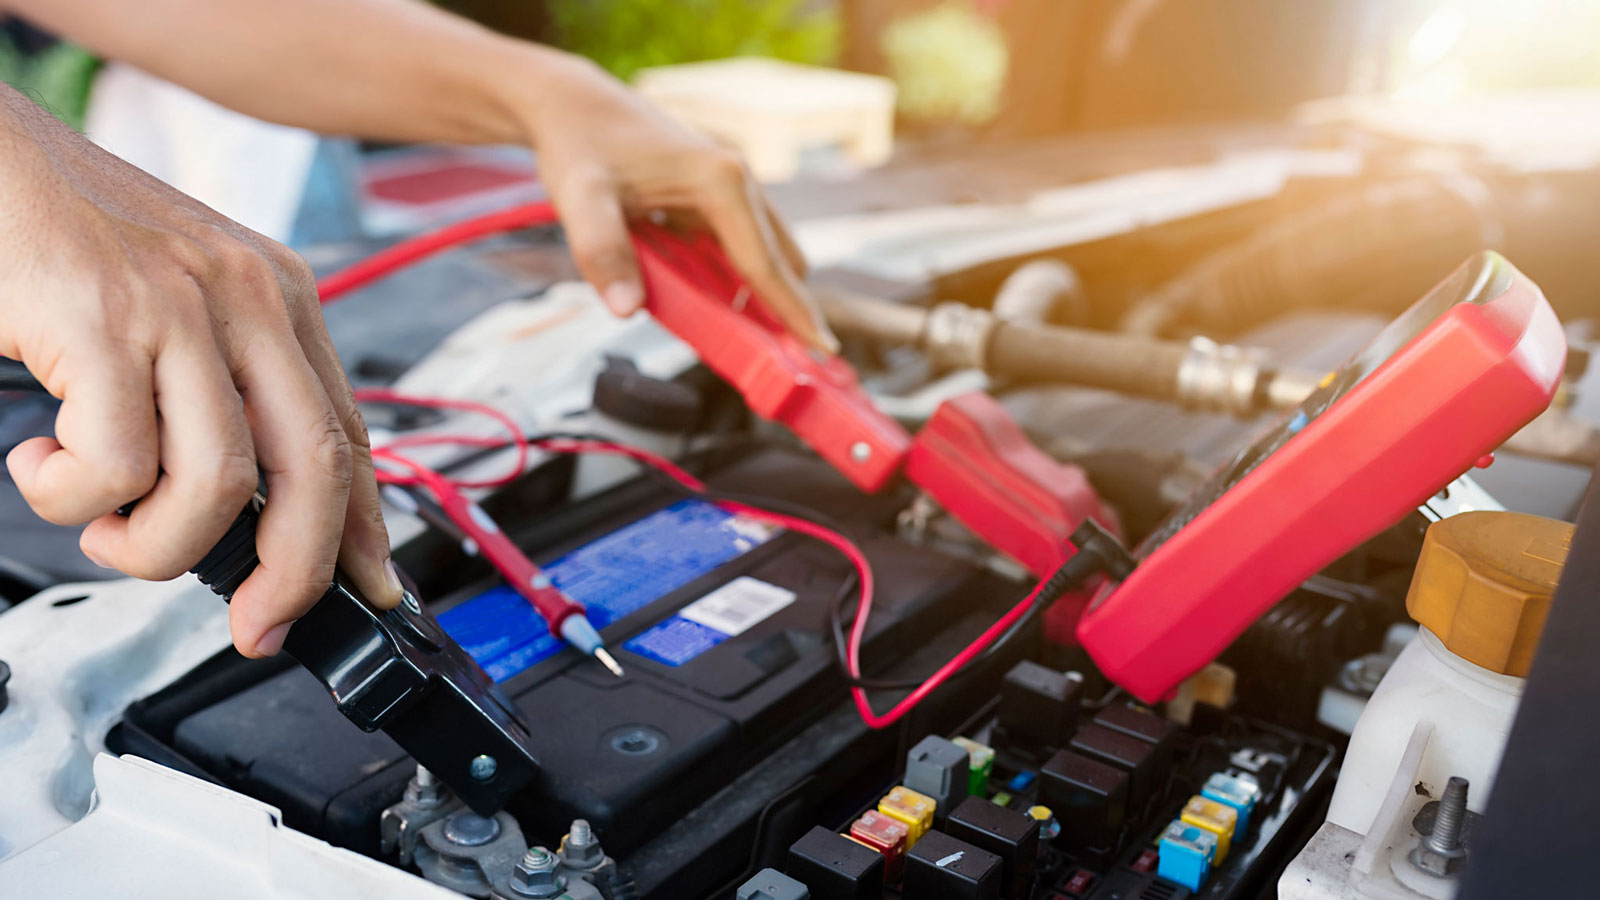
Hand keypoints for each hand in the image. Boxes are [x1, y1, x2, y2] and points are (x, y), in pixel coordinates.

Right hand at [0, 85, 401, 655]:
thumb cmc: (60, 241)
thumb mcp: (173, 308)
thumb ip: (221, 391)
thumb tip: (251, 507)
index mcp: (277, 296)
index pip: (349, 432)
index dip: (364, 528)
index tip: (370, 590)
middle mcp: (248, 297)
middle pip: (316, 469)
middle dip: (296, 572)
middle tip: (259, 625)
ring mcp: (180, 306)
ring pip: (218, 486)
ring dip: (153, 544)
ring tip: (102, 523)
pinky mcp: (102, 320)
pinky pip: (117, 467)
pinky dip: (72, 499)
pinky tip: (40, 466)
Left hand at [507, 51, 838, 352]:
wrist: (573, 107)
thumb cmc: (580, 147)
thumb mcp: (579, 198)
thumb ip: (601, 251)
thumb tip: (626, 309)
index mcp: (722, 182)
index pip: (767, 264)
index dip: (794, 312)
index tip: (823, 350)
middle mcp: (740, 180)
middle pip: (782, 261)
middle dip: (784, 311)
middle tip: (783, 363)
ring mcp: (733, 185)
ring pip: (767, 253)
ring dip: (761, 296)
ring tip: (750, 343)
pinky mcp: (718, 194)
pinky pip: (742, 246)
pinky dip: (738, 279)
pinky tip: (713, 304)